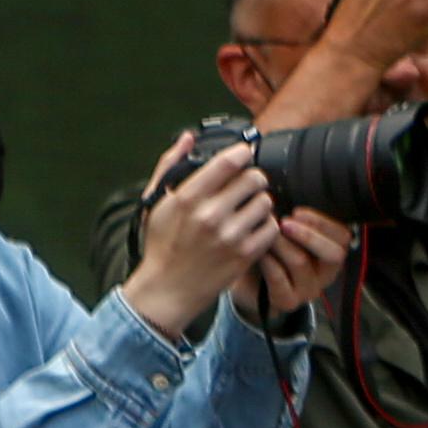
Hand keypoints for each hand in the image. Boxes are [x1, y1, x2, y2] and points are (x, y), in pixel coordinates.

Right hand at [125, 133, 276, 338]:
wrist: (167, 289)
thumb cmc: (162, 245)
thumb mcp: (156, 202)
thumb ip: (171, 165)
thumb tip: (186, 138)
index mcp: (187, 198)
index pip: (228, 161)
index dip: (242, 153)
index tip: (243, 154)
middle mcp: (210, 215)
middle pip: (254, 178)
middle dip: (252, 178)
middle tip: (246, 185)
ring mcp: (230, 236)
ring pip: (265, 201)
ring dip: (259, 201)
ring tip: (247, 208)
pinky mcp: (245, 255)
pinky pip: (271, 227)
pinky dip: (265, 225)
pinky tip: (251, 227)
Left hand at [236, 208, 351, 325]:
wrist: (250, 282)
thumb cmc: (272, 249)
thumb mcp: (289, 231)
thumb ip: (297, 216)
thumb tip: (295, 187)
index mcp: (332, 252)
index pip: (343, 237)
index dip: (324, 223)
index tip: (298, 211)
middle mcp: (325, 273)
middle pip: (334, 254)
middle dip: (308, 234)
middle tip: (285, 222)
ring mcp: (308, 289)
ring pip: (302, 262)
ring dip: (282, 244)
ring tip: (267, 233)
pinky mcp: (288, 301)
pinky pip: (280, 280)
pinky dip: (269, 262)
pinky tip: (259, 252)